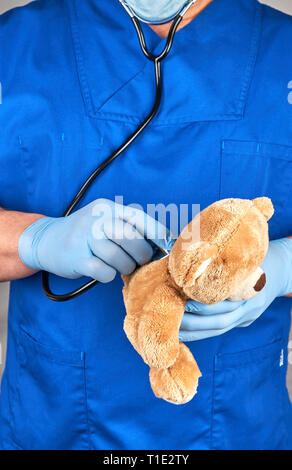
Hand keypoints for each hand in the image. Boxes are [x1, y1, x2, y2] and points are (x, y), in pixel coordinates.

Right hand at [19, 199, 171, 281]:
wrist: (46, 240)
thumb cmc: (83, 234)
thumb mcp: (102, 220)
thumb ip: (126, 226)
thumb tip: (160, 242)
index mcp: (106, 208)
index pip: (137, 217)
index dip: (156, 232)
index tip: (167, 244)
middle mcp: (95, 220)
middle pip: (131, 238)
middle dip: (142, 254)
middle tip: (141, 261)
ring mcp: (85, 238)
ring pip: (119, 258)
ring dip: (125, 267)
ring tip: (120, 266)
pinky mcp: (77, 259)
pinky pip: (104, 272)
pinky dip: (108, 275)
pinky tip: (102, 270)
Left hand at [179, 238, 291, 341]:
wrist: (282, 269)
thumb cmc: (256, 257)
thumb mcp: (243, 256)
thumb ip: (221, 261)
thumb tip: (187, 258)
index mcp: (251, 287)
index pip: (225, 302)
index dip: (202, 303)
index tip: (181, 297)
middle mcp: (250, 306)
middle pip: (221, 319)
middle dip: (194, 319)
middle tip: (172, 313)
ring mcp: (248, 316)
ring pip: (219, 328)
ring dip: (195, 330)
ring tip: (174, 327)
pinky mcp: (243, 321)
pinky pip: (220, 330)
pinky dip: (201, 332)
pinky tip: (184, 332)